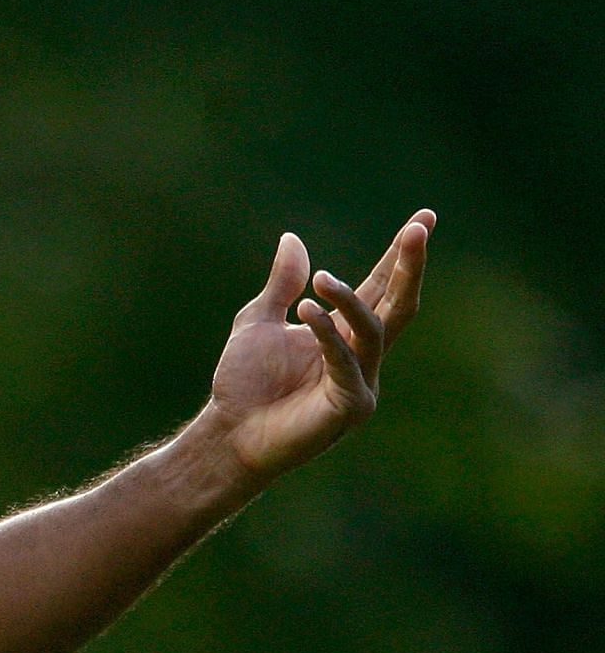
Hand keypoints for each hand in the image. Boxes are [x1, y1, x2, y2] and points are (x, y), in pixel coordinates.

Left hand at [201, 210, 433, 483]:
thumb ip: (281, 285)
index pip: (380, 287)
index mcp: (345, 333)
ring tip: (322, 278)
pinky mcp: (351, 406)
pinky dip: (327, 333)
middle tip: (419, 229)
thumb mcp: (257, 321)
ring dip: (349, 299)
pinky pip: (345, 361)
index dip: (400, 255)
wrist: (229, 433)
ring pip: (373, 328)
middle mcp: (362, 355)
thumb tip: (293, 239)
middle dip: (409, 266)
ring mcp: (362, 381)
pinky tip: (308, 308)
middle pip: (397, 304)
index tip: (424, 218)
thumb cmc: (245, 384)